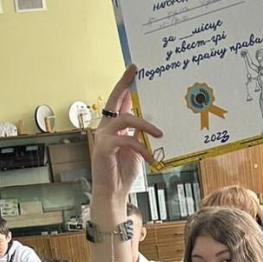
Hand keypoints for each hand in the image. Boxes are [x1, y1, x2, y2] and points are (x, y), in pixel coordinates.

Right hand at [90, 65, 162, 208]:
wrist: (113, 192)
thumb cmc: (123, 171)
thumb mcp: (135, 147)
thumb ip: (137, 132)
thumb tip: (148, 118)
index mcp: (113, 125)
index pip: (118, 100)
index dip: (125, 84)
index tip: (134, 69)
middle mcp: (105, 127)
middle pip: (114, 99)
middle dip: (125, 83)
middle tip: (135, 71)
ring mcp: (102, 136)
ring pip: (125, 119)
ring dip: (145, 124)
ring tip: (159, 134)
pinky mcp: (104, 148)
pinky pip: (127, 140)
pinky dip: (142, 148)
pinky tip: (151, 158)